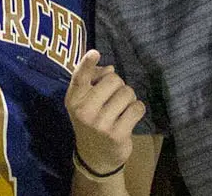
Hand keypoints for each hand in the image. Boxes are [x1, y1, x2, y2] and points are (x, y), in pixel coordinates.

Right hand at [65, 50, 142, 176]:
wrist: (95, 157)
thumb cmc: (92, 120)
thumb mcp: (85, 101)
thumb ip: (93, 81)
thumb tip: (111, 69)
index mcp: (73, 99)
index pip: (79, 77)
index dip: (87, 63)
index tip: (94, 53)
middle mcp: (84, 111)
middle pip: (113, 80)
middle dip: (119, 86)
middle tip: (114, 99)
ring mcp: (100, 123)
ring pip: (127, 93)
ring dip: (129, 98)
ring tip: (122, 109)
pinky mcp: (117, 134)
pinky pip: (137, 108)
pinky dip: (138, 110)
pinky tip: (130, 118)